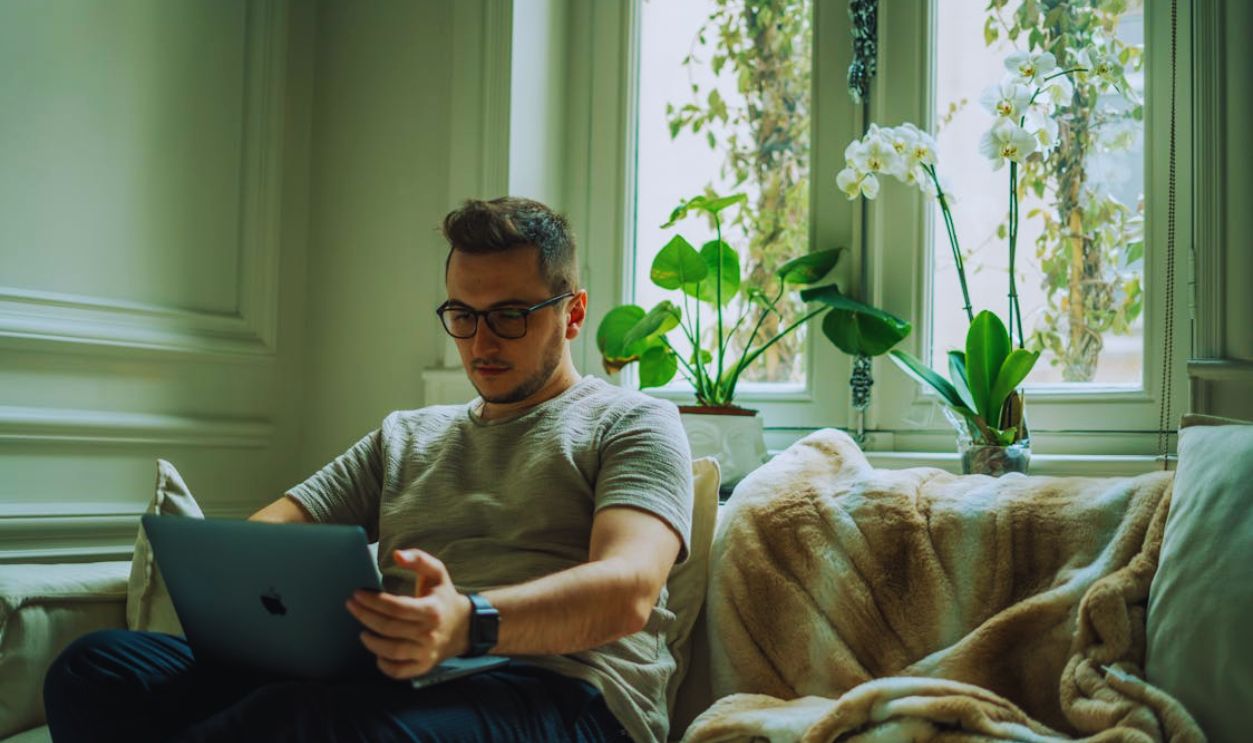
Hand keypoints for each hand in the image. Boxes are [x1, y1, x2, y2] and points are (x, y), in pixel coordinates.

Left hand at [345, 548, 471, 678]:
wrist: (464, 626)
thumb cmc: (443, 597)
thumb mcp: (437, 573)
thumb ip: (418, 559)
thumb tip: (397, 554)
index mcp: (432, 610)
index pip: (396, 607)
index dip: (373, 601)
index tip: (357, 594)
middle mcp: (429, 633)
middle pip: (389, 627)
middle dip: (365, 616)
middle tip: (351, 606)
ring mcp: (426, 652)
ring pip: (391, 651)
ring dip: (371, 641)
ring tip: (362, 630)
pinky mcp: (423, 666)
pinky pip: (399, 671)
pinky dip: (384, 664)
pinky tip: (377, 651)